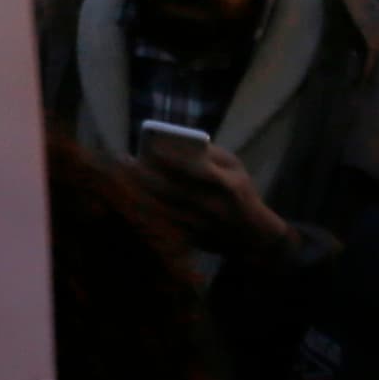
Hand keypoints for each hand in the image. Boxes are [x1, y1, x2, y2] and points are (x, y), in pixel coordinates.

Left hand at [133, 142, 291, 260]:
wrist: (252, 234)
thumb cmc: (240, 192)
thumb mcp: (236, 168)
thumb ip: (212, 153)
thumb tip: (179, 142)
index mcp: (227, 185)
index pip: (195, 169)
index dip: (171, 159)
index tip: (152, 147)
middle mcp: (212, 206)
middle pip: (172, 190)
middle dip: (147, 175)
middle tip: (127, 161)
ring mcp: (201, 225)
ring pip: (163, 208)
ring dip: (141, 192)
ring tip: (126, 176)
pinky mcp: (191, 238)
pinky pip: (163, 223)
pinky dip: (146, 209)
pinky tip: (133, 196)